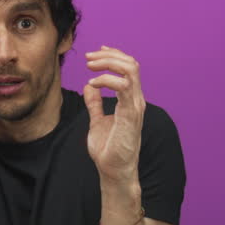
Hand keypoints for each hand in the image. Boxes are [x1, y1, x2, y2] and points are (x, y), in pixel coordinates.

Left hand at [83, 46, 145, 181]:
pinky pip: (123, 87)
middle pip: (131, 64)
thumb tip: (88, 87)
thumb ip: (95, 104)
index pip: (129, 68)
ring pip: (130, 70)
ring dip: (108, 63)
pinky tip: (92, 84)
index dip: (114, 55)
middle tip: (88, 58)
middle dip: (109, 56)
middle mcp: (136, 100)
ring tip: (89, 66)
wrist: (114, 171)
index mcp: (131, 100)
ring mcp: (135, 106)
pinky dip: (106, 80)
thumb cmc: (108, 150)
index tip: (95, 53)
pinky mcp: (130, 115)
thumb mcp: (97, 121)